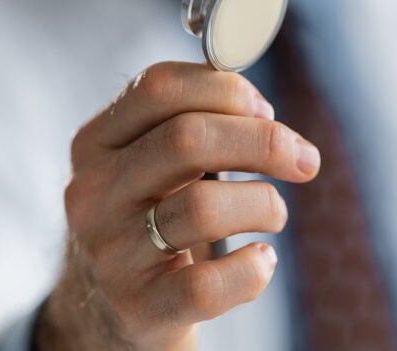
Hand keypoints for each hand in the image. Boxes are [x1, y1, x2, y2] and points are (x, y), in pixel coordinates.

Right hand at [35, 62, 319, 349]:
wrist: (107, 309)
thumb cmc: (148, 219)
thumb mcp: (150, 164)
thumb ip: (193, 124)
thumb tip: (266, 117)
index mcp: (95, 143)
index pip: (158, 87)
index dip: (227, 90)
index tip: (265, 111)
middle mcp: (92, 192)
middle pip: (186, 138)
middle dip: (263, 141)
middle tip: (303, 158)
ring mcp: (110, 252)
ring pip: (202, 208)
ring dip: (263, 204)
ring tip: (275, 214)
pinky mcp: (137, 307)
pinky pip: (208, 285)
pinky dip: (252, 270)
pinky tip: (261, 261)